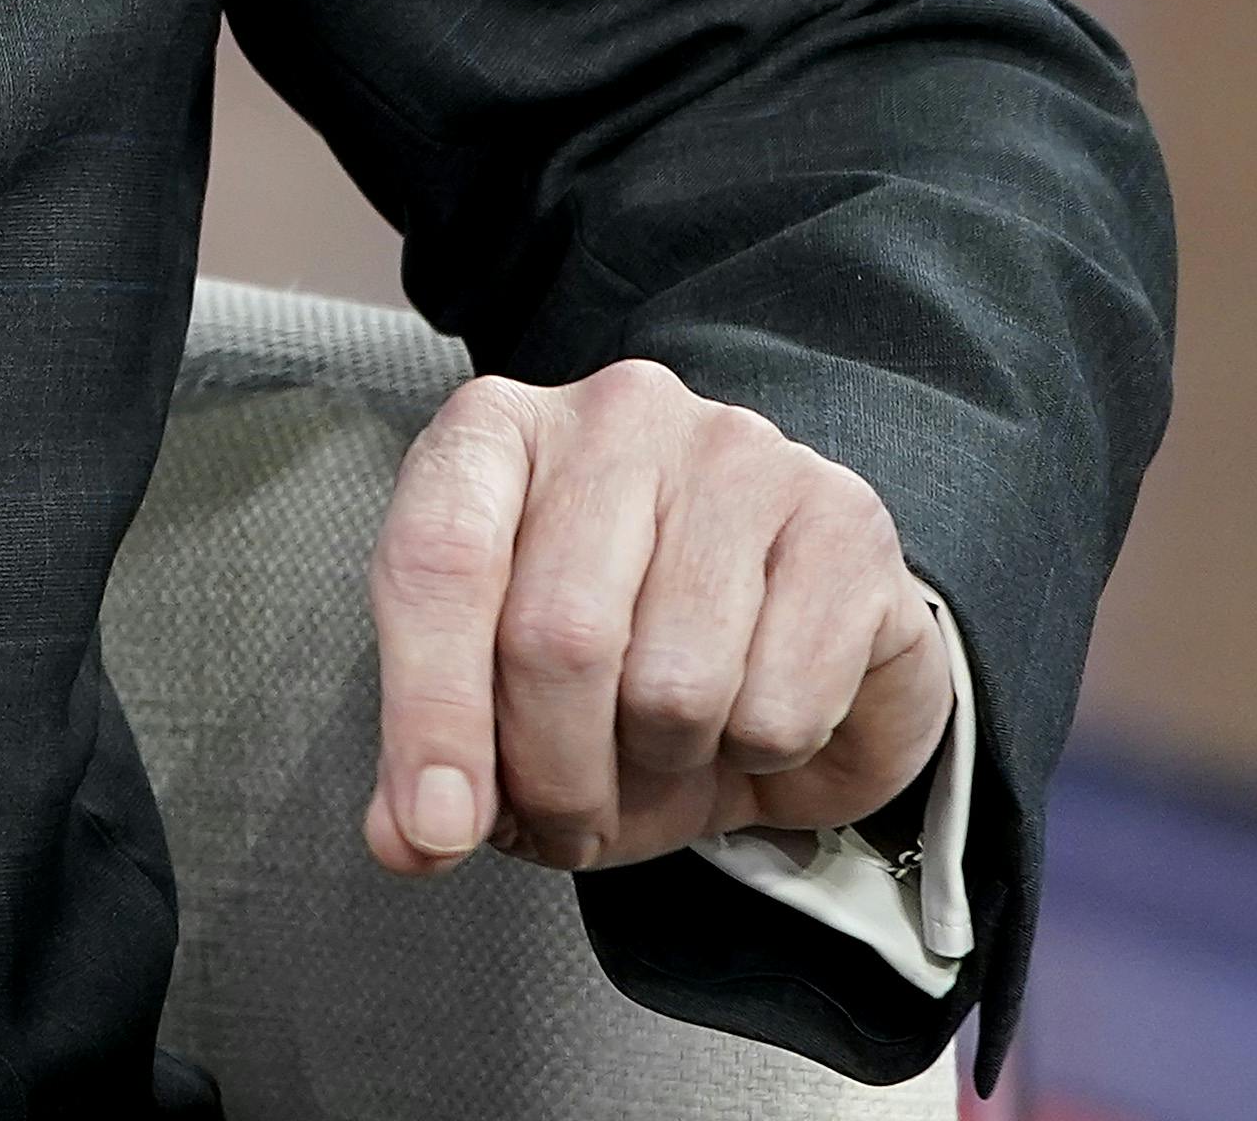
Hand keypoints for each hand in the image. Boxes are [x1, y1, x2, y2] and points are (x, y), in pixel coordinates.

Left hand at [361, 357, 953, 879]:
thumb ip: (440, 764)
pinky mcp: (846, 520)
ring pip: (673, 684)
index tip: (434, 831)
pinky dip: (762, 755)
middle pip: (554, 636)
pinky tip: (758, 714)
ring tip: (670, 744)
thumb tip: (410, 840)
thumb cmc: (630, 661)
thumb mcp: (511, 707)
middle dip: (553, 774)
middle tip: (568, 819)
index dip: (431, 712)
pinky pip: (781, 706)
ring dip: (663, 765)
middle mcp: (614, 416)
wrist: (805, 652)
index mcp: (497, 434)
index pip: (437, 559)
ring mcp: (738, 455)